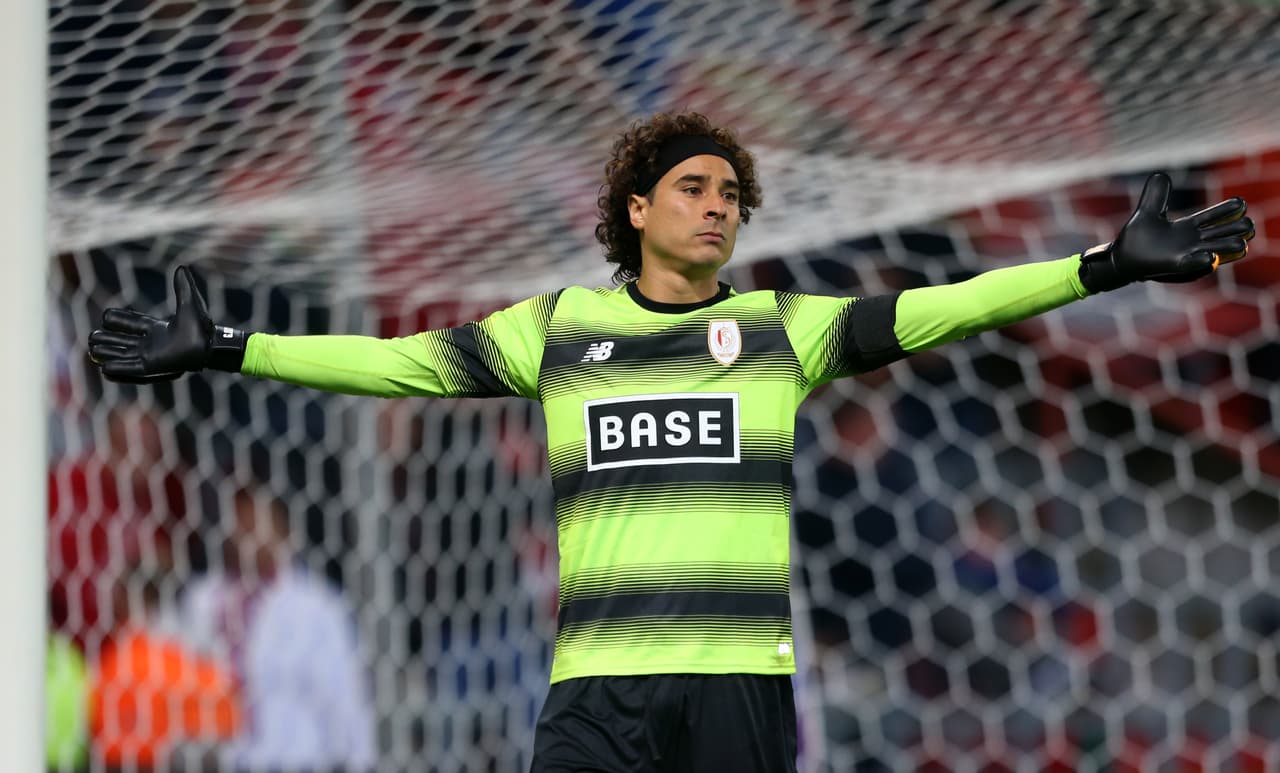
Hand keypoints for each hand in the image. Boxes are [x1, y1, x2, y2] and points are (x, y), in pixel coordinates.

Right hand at [88, 265, 245, 382]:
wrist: (211, 346)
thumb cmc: (202, 327)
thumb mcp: (190, 303)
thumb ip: (182, 287)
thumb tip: (181, 268)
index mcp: (158, 329)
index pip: (133, 324)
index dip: (120, 321)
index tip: (106, 317)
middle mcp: (153, 344)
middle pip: (124, 341)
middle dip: (108, 339)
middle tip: (91, 338)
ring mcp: (152, 356)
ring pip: (124, 354)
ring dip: (109, 353)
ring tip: (92, 351)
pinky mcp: (153, 366)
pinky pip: (131, 369)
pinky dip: (118, 368)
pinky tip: (104, 369)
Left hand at [1079, 172, 1254, 292]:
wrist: (1120, 260)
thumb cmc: (1135, 239)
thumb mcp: (1146, 212)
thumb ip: (1156, 194)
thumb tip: (1161, 175)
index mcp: (1188, 227)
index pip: (1216, 215)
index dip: (1231, 209)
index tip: (1240, 203)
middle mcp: (1192, 241)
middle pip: (1227, 232)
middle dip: (1240, 228)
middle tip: (1245, 226)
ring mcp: (1187, 254)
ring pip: (1220, 250)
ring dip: (1232, 245)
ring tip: (1239, 243)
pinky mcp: (1176, 265)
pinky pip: (1195, 264)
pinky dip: (1204, 260)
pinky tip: (1210, 256)